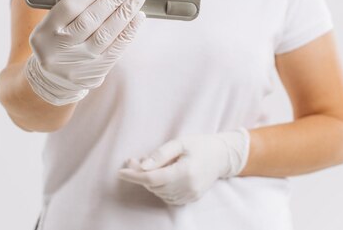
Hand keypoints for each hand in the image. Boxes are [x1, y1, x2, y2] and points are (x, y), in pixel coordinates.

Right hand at [24, 0, 146, 105]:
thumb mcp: (52, 25)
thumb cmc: (55, 43)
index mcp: (46, 31)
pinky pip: (116, 49)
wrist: (50, 81)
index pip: (72, 5)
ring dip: (125, 11)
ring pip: (106, 33)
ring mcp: (78, 63)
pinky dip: (129, 31)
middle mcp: (60, 48)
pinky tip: (138, 16)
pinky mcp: (95, 73)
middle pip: (91, 18)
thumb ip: (72, 9)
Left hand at [117, 128, 249, 205]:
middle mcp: (187, 187)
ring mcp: (189, 196)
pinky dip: (159, 187)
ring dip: (148, 180)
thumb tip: (142, 166)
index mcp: (185, 171)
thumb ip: (160, 154)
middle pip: (154, 185)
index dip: (134, 176)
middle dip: (139, 174)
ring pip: (159, 192)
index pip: (152, 178)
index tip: (120, 171)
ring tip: (148, 163)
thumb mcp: (179, 143)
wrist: (222, 156)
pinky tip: (159, 173)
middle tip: (133, 160)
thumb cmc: (199, 145)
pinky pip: (167, 196)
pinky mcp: (190, 199)